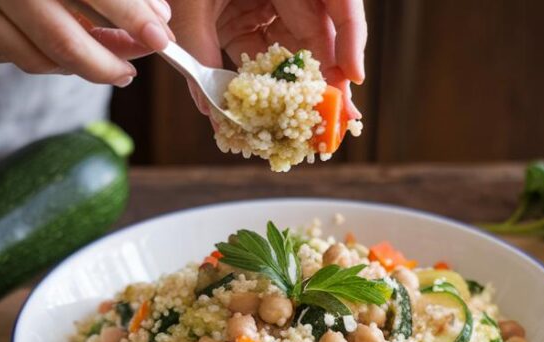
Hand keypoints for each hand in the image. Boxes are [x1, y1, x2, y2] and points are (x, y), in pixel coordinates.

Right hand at [0, 0, 173, 85]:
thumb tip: (152, 11)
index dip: (129, 14)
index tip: (160, 34)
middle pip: (56, 37)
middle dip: (104, 62)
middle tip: (131, 68)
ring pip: (23, 54)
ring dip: (70, 66)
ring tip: (102, 59)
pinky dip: (26, 54)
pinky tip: (52, 48)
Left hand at [169, 0, 365, 116]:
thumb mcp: (190, 0)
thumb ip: (199, 43)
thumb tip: (209, 106)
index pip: (341, 3)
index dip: (353, 40)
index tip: (353, 77)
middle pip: (321, 36)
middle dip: (329, 81)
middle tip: (340, 121)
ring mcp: (268, 3)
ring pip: (294, 50)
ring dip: (296, 91)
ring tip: (310, 127)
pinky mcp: (247, 15)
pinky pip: (263, 52)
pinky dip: (263, 83)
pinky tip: (267, 112)